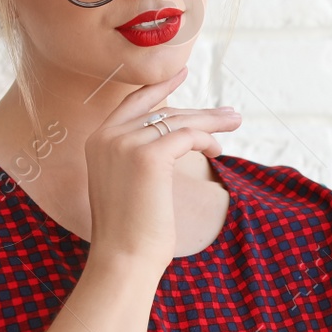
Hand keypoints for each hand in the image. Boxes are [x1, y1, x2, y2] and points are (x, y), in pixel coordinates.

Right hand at [82, 66, 241, 267]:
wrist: (123, 258)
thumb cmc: (130, 232)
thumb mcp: (129, 185)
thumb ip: (141, 158)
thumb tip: (177, 141)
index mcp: (97, 141)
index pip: (133, 103)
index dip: (159, 88)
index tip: (183, 72)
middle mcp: (107, 136)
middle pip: (161, 111)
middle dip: (199, 110)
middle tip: (229, 112)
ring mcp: (125, 143)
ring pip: (177, 121)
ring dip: (210, 122)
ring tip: (234, 122)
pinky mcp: (148, 156)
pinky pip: (186, 136)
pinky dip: (206, 140)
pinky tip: (216, 152)